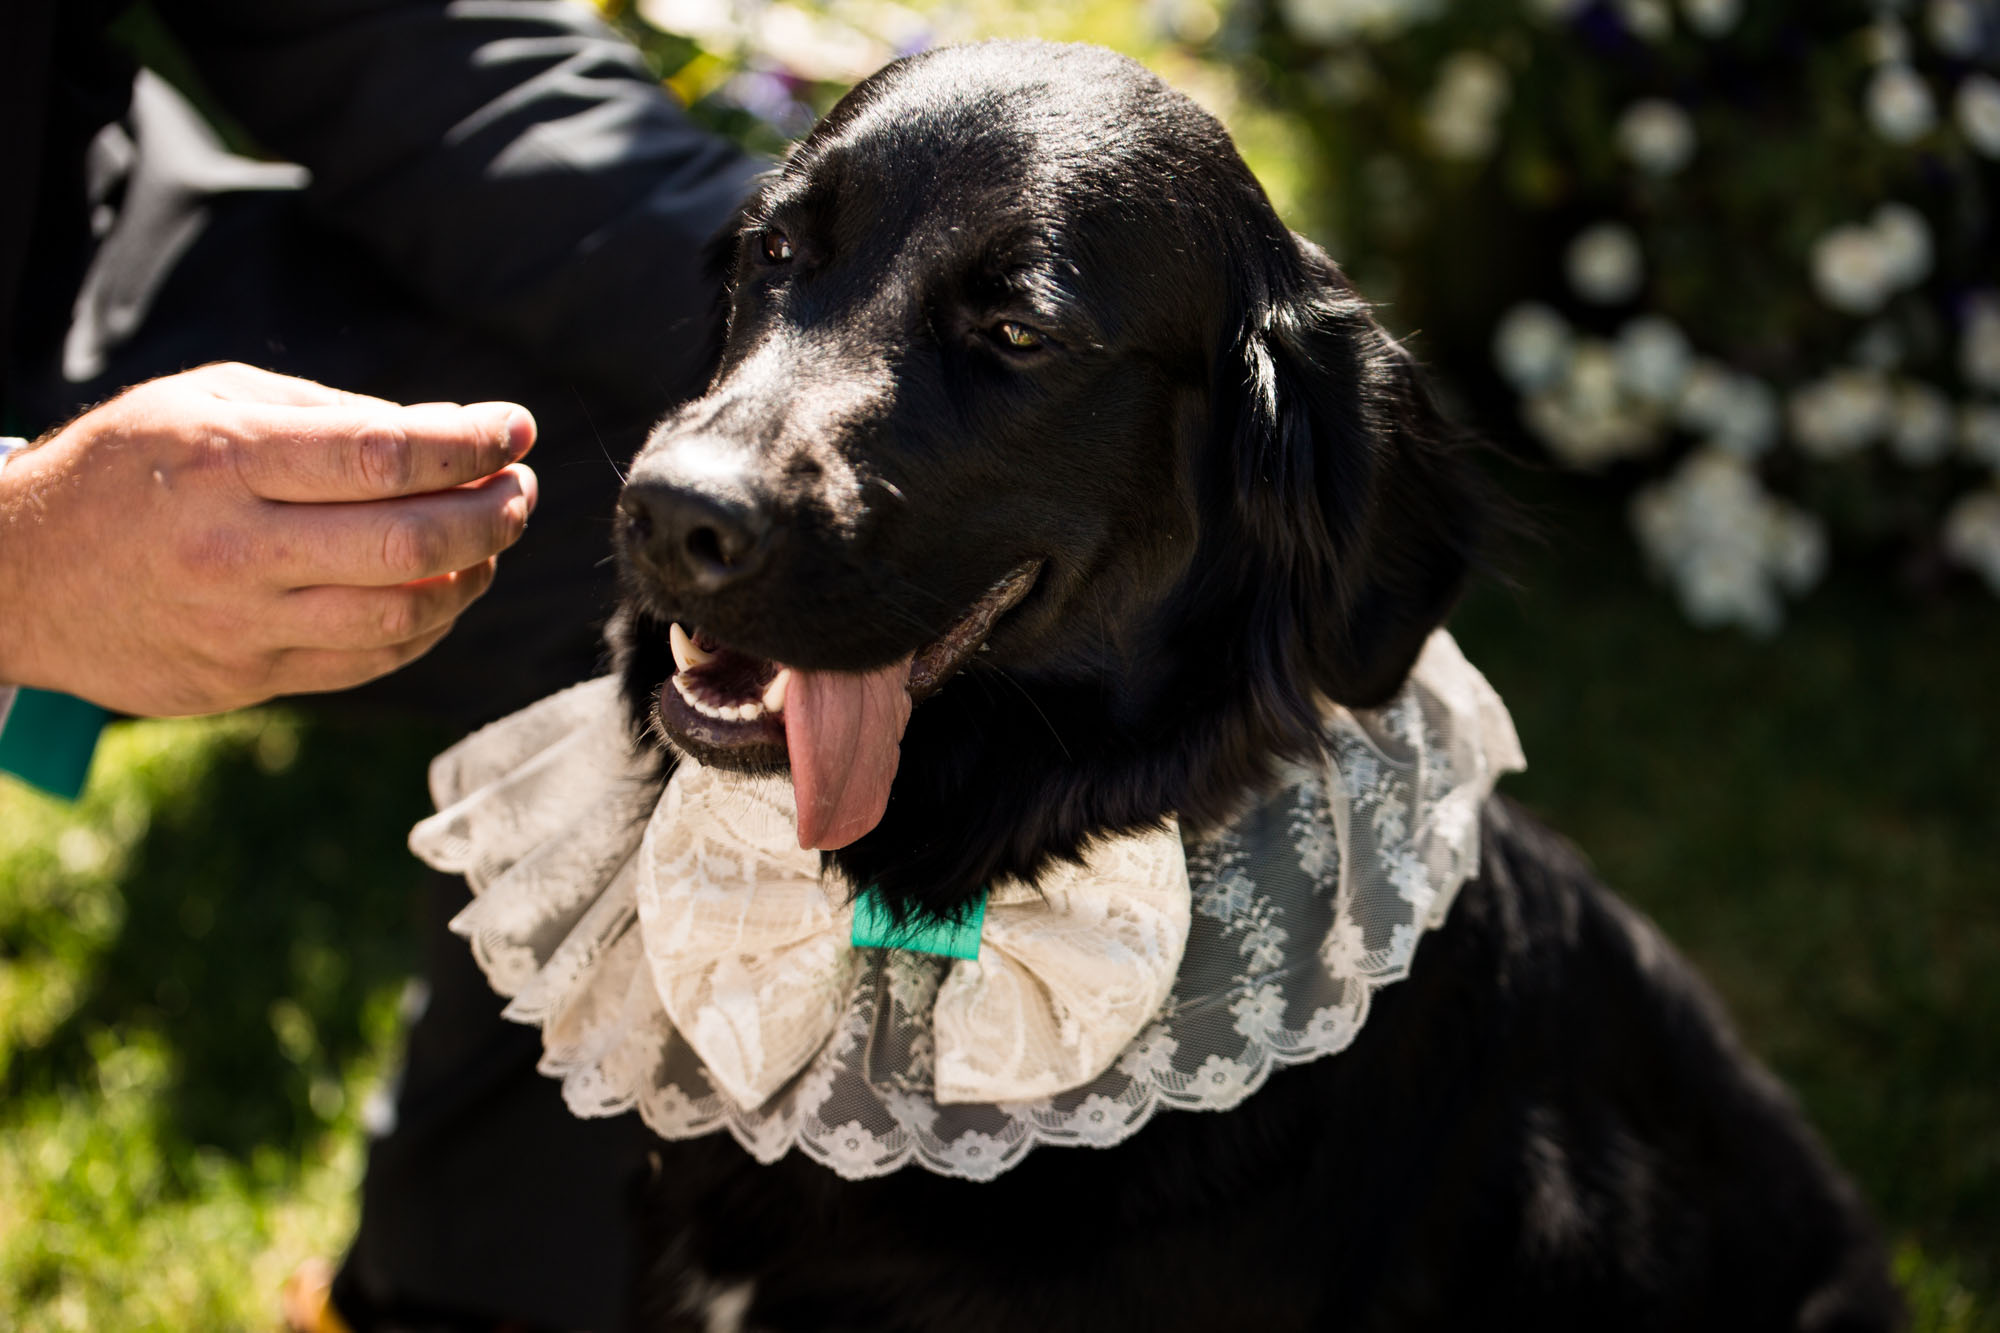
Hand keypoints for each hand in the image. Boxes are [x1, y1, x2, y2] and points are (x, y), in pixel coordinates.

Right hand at [0, 363, 538, 716]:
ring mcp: (242, 622)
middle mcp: (236, 545)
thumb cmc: (127, 467)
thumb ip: (329, 416)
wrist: (17, 573)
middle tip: (520, 489)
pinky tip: (446, 590)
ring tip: (491, 539)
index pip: (382, 455)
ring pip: (402, 613)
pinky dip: (429, 626)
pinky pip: (371, 660)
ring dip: (473, 575)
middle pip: (408, 542)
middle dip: (491, 513)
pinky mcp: (248, 678)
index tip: (514, 428)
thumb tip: (448, 429)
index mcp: (225, 457)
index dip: (469, 443)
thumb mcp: (207, 401)